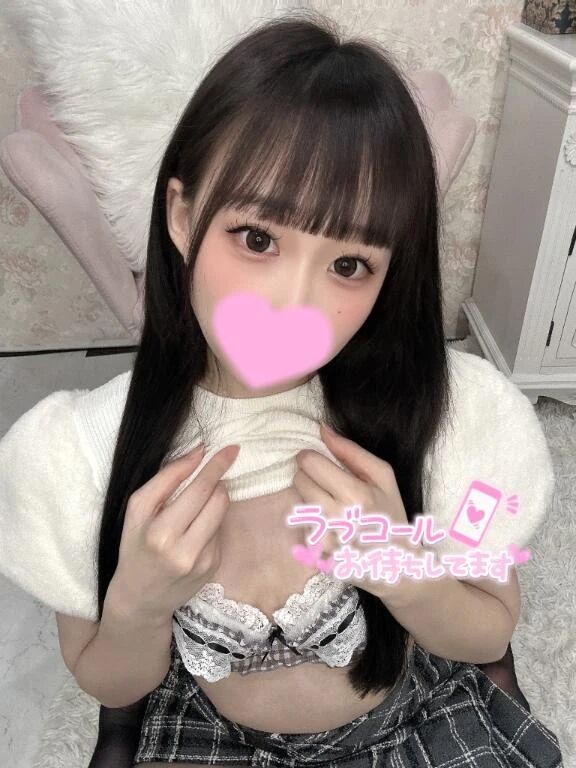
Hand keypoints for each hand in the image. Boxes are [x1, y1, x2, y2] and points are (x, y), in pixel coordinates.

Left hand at [292, 422, 421, 597]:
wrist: (397, 564)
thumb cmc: (391, 515)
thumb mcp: (383, 476)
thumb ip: (351, 451)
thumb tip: (322, 429)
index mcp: (356, 495)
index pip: (309, 462)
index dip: (310, 457)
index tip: (319, 461)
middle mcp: (337, 517)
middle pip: (298, 479)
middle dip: (308, 476)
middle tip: (327, 483)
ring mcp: (325, 537)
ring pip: (296, 499)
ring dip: (308, 496)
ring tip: (331, 503)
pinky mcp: (316, 552)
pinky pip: (300, 521)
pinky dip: (310, 519)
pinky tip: (330, 523)